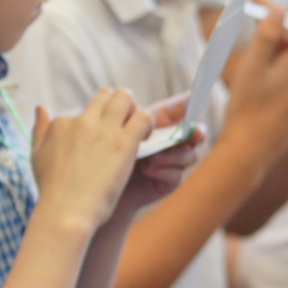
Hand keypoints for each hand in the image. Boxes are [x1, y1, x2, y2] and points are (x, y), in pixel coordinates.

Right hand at [29, 87, 150, 233]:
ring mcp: (103, 130)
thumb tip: (41, 107)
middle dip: (118, 105)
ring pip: (125, 98)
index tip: (102, 138)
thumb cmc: (52, 189)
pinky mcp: (123, 143)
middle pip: (106, 95)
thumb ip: (40, 129)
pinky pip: (143, 117)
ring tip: (136, 129)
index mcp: (61, 123)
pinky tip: (143, 139)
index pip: (86, 109)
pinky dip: (147, 124)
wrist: (66, 210)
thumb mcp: (37, 155)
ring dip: (134, 110)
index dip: (97, 121)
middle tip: (124, 125)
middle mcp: (81, 121)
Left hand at [110, 93, 201, 220]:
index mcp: (151, 125)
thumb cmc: (99, 159)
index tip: (193, 96)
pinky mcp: (166, 181)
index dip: (185, 104)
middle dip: (194, 132)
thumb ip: (128, 120)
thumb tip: (134, 104)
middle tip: (192, 133)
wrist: (93, 192)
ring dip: (172, 154)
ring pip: (189, 154)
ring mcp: (168, 162)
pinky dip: (163, 170)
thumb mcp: (112, 134)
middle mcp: (163, 142)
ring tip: (150, 159)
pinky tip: (147, 169)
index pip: (173, 111)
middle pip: (191, 133)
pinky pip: (177, 174)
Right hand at [222, 7, 287, 167]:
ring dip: (284, 44)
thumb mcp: (252, 66)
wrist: (253, 148)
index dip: (284, 12)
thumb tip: (279, 8)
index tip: (259, 1)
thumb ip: (268, 35)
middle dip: (283, 25)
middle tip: (258, 13)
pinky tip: (268, 62)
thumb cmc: (248, 107)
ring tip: (259, 41)